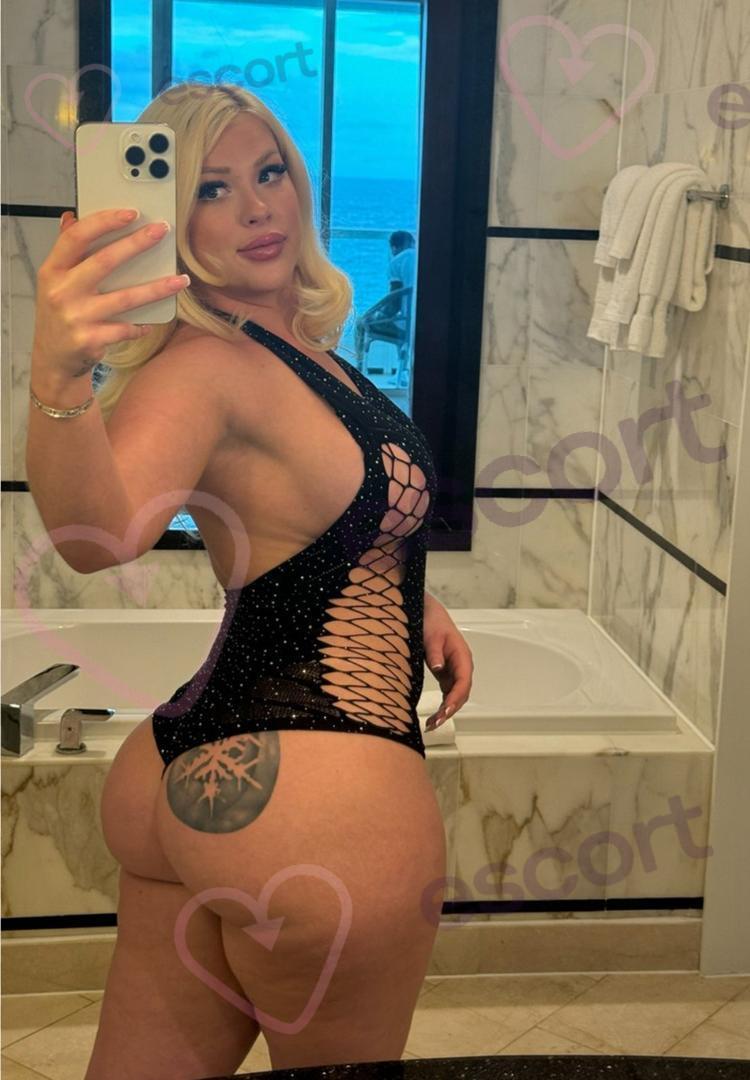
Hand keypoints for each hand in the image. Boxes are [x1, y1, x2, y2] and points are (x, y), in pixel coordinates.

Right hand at [31, 208, 189, 379]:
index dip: (103, 222)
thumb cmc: (59, 314)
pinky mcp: (90, 340)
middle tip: (161, 230)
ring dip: (157, 288)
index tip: (131, 212)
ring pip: (125, 298)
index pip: (76, 238)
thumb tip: (72, 217)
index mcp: (52, 270)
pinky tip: (151, 322)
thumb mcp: (55, 281)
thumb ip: (66, 251)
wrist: (53, 359)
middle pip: (104, 261)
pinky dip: (141, 325)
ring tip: (181, 280)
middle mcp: (62, 292)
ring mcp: (76, 317)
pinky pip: (126, 328)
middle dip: (136, 243)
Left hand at [423, 595, 472, 729]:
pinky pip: (447, 695)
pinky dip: (442, 707)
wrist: (428, 614)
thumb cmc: (432, 622)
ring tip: (432, 725)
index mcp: (462, 657)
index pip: (463, 682)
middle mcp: (461, 667)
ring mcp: (454, 672)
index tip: (447, 710)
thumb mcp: (431, 636)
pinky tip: (433, 718)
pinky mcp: (446, 675)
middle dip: (450, 710)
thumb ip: (435, 652)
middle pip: (461, 694)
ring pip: (455, 697)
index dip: (456, 698)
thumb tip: (439, 668)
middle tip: (436, 722)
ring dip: (446, 712)